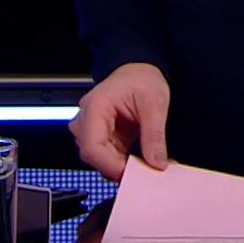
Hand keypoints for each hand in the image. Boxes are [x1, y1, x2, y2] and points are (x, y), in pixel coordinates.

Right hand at [70, 62, 169, 181]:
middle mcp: (86, 119)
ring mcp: (90, 128)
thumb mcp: (155, 104)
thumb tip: (156, 162)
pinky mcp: (99, 136)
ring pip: (98, 159)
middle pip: (93, 156)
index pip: (92, 147)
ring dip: (121, 164)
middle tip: (145, 169)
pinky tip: (139, 158)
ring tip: (145, 161)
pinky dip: (122, 161)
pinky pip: (106, 156)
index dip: (111, 165)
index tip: (133, 173)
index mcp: (95, 107)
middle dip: (118, 166)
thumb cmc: (141, 79)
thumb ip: (154, 135)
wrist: (138, 70)